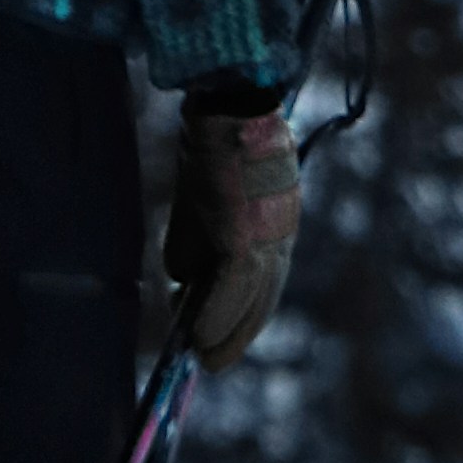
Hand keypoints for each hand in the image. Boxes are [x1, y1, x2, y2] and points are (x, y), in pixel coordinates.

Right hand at [166, 96, 301, 361]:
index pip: (265, 283)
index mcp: (279, 223)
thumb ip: (203, 237)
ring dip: (223, 334)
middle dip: (236, 335)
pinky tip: (198, 337)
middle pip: (262, 299)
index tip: (221, 340)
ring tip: (202, 357)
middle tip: (210, 362)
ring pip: (249, 300)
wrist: (228, 100)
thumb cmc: (217, 137)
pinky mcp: (244, 232)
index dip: (244, 315)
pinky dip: (216, 315)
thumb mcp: (213, 194)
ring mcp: (266, 234)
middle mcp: (280, 233)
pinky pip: (232, 287)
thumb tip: (182, 281)